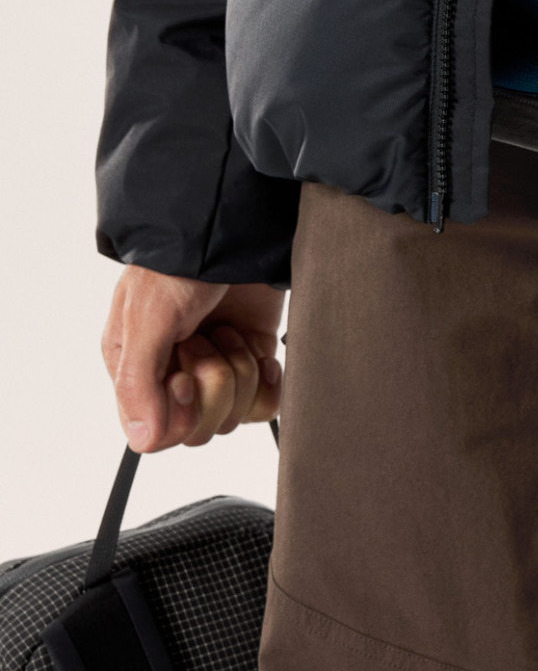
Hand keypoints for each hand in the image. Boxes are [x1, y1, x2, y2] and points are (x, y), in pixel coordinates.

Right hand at [102, 267, 284, 452]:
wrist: (233, 231)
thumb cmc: (178, 266)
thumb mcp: (148, 318)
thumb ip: (139, 382)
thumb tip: (142, 440)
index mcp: (138, 370)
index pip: (157, 433)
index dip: (179, 414)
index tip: (185, 378)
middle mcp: (175, 375)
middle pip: (200, 429)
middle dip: (213, 385)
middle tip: (205, 341)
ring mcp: (217, 368)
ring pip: (234, 416)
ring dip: (238, 371)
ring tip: (227, 332)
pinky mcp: (252, 359)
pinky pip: (265, 404)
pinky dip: (267, 381)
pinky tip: (258, 351)